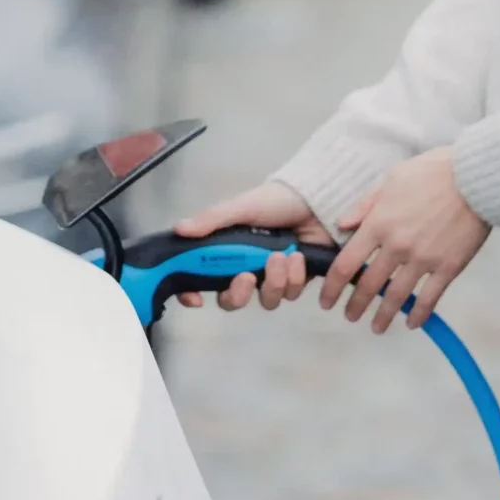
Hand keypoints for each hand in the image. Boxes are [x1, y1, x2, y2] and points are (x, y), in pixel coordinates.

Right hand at [173, 181, 333, 312]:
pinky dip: (293, 277)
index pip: (201, 278)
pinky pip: (290, 294)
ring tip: (281, 257)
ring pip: (265, 300)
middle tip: (247, 277)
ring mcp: (272, 276)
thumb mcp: (243, 206)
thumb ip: (213, 220)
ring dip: (273, 281)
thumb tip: (179, 229)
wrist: (320, 199)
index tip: (196, 298)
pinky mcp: (296, 279)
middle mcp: (246, 266)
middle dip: (238, 294)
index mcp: (228, 249)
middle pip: (233, 299)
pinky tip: (297, 256)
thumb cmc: (277, 200)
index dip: (192, 293)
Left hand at [321, 147, 489, 333]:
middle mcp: (396, 245)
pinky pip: (429, 298)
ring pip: (396, 296)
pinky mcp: (448, 267)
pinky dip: (419, 314)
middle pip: (368, 285)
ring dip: (383, 316)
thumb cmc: (432, 172)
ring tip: (376, 327)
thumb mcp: (391, 179)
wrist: (475, 177)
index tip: (326, 300)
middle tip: (350, 316)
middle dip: (355, 305)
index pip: (346, 264)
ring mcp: (423, 259)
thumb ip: (365, 205)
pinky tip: (411, 323)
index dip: (332, 287)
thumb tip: (342, 226)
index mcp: (378, 223)